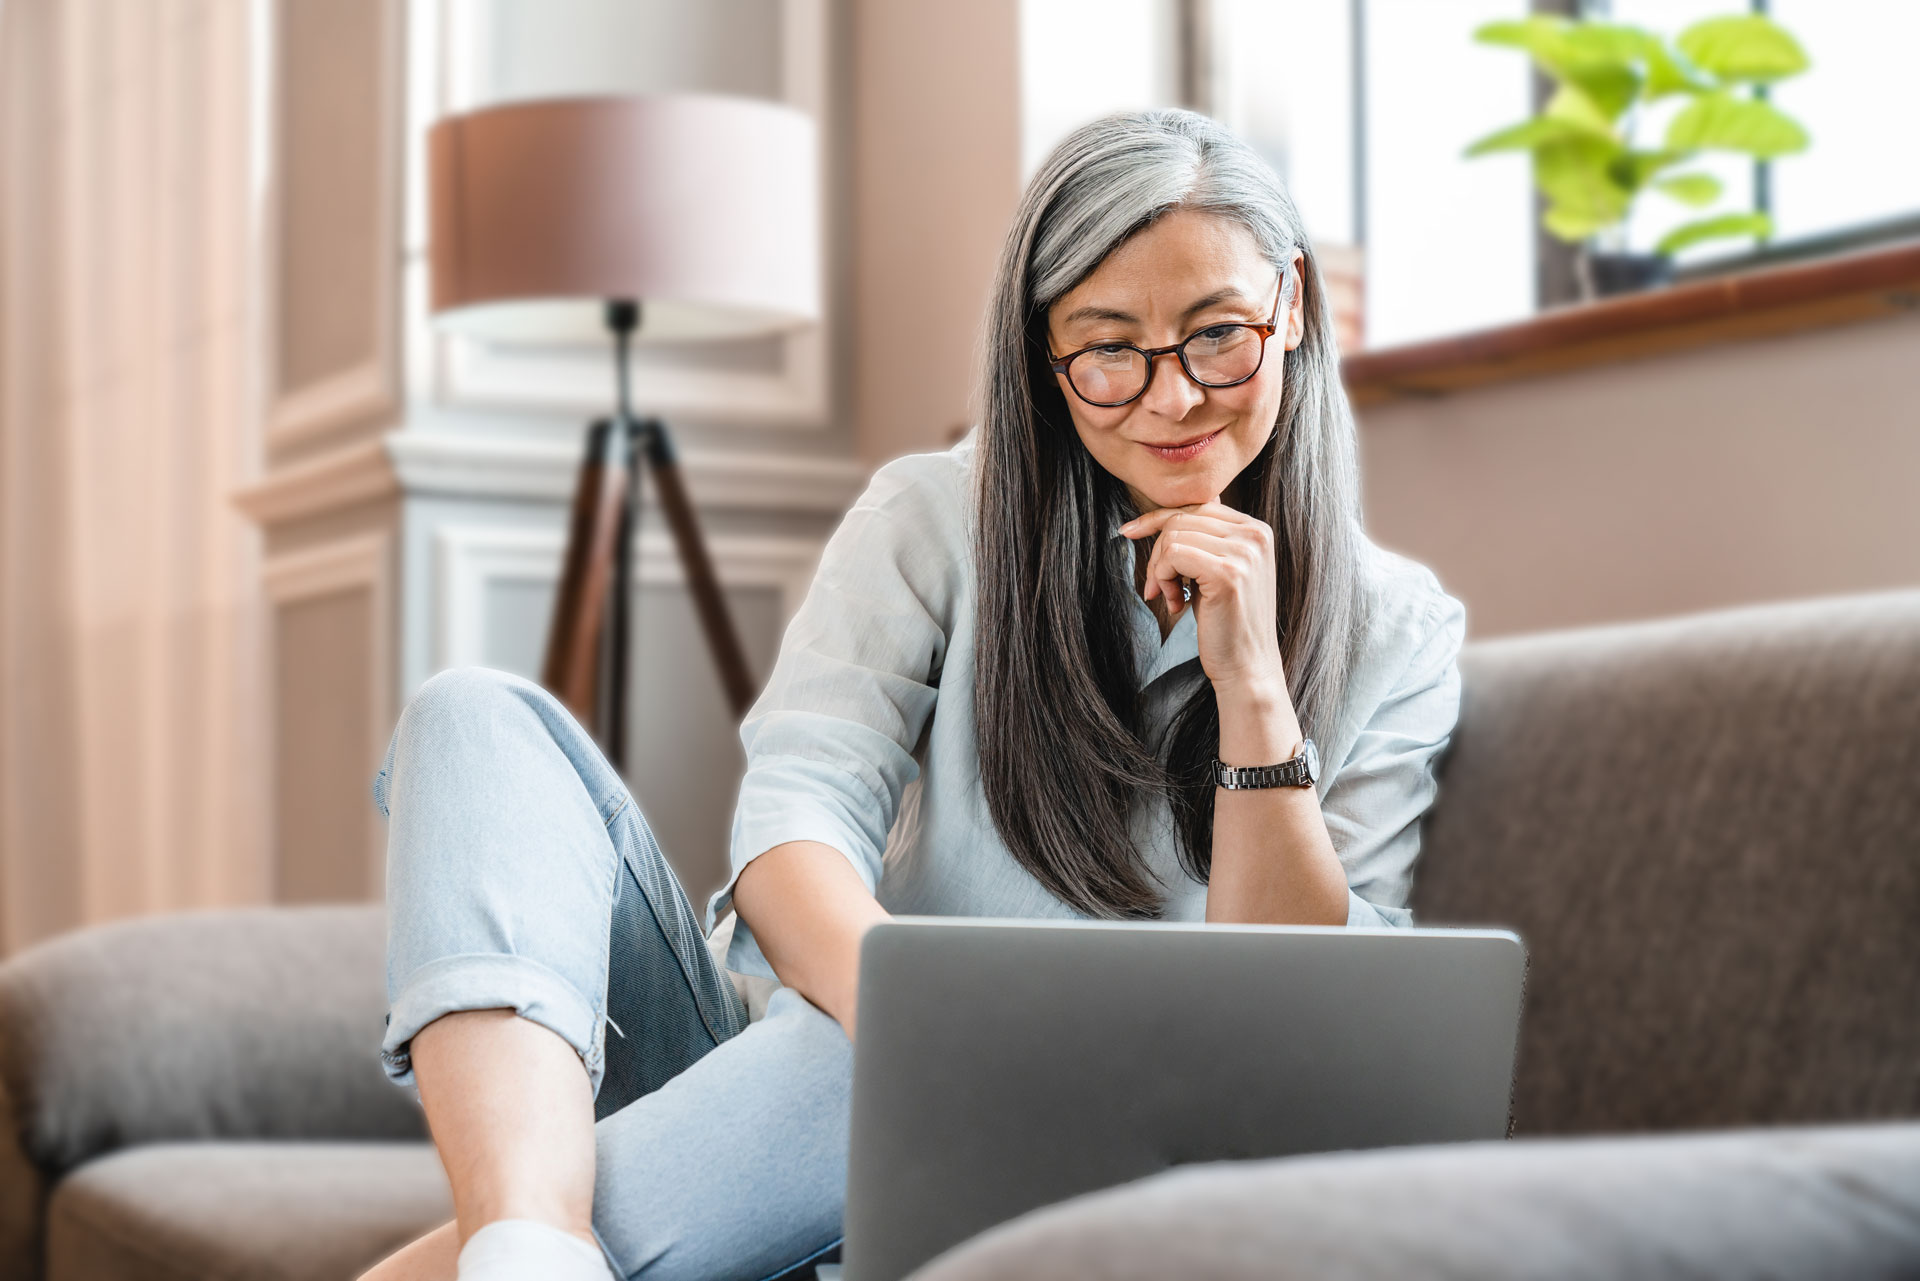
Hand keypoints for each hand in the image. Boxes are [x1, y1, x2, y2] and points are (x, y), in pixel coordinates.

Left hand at [1119, 501, 1286, 695]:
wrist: (1247, 665)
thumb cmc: (1227, 621)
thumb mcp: (1218, 570)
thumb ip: (1206, 540)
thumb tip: (1172, 513)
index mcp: (1257, 529)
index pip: (1197, 506)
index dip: (1159, 519)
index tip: (1129, 531)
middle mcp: (1255, 534)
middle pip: (1181, 518)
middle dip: (1157, 553)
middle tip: (1156, 587)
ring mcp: (1244, 552)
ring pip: (1173, 536)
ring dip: (1159, 570)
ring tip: (1170, 598)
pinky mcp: (1228, 573)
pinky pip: (1173, 554)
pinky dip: (1162, 578)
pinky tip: (1174, 603)